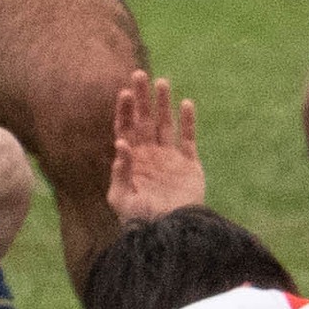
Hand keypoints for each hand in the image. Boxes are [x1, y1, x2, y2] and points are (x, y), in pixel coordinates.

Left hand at [108, 70, 205, 222]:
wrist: (170, 235)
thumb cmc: (141, 220)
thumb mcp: (122, 199)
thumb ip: (121, 172)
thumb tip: (119, 144)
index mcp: (131, 160)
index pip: (125, 129)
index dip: (124, 110)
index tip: (125, 93)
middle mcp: (149, 154)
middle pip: (144, 120)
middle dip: (142, 98)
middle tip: (139, 74)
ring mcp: (169, 158)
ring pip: (165, 124)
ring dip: (163, 104)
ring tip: (162, 82)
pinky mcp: (189, 164)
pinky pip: (188, 138)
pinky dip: (188, 122)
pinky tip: (185, 103)